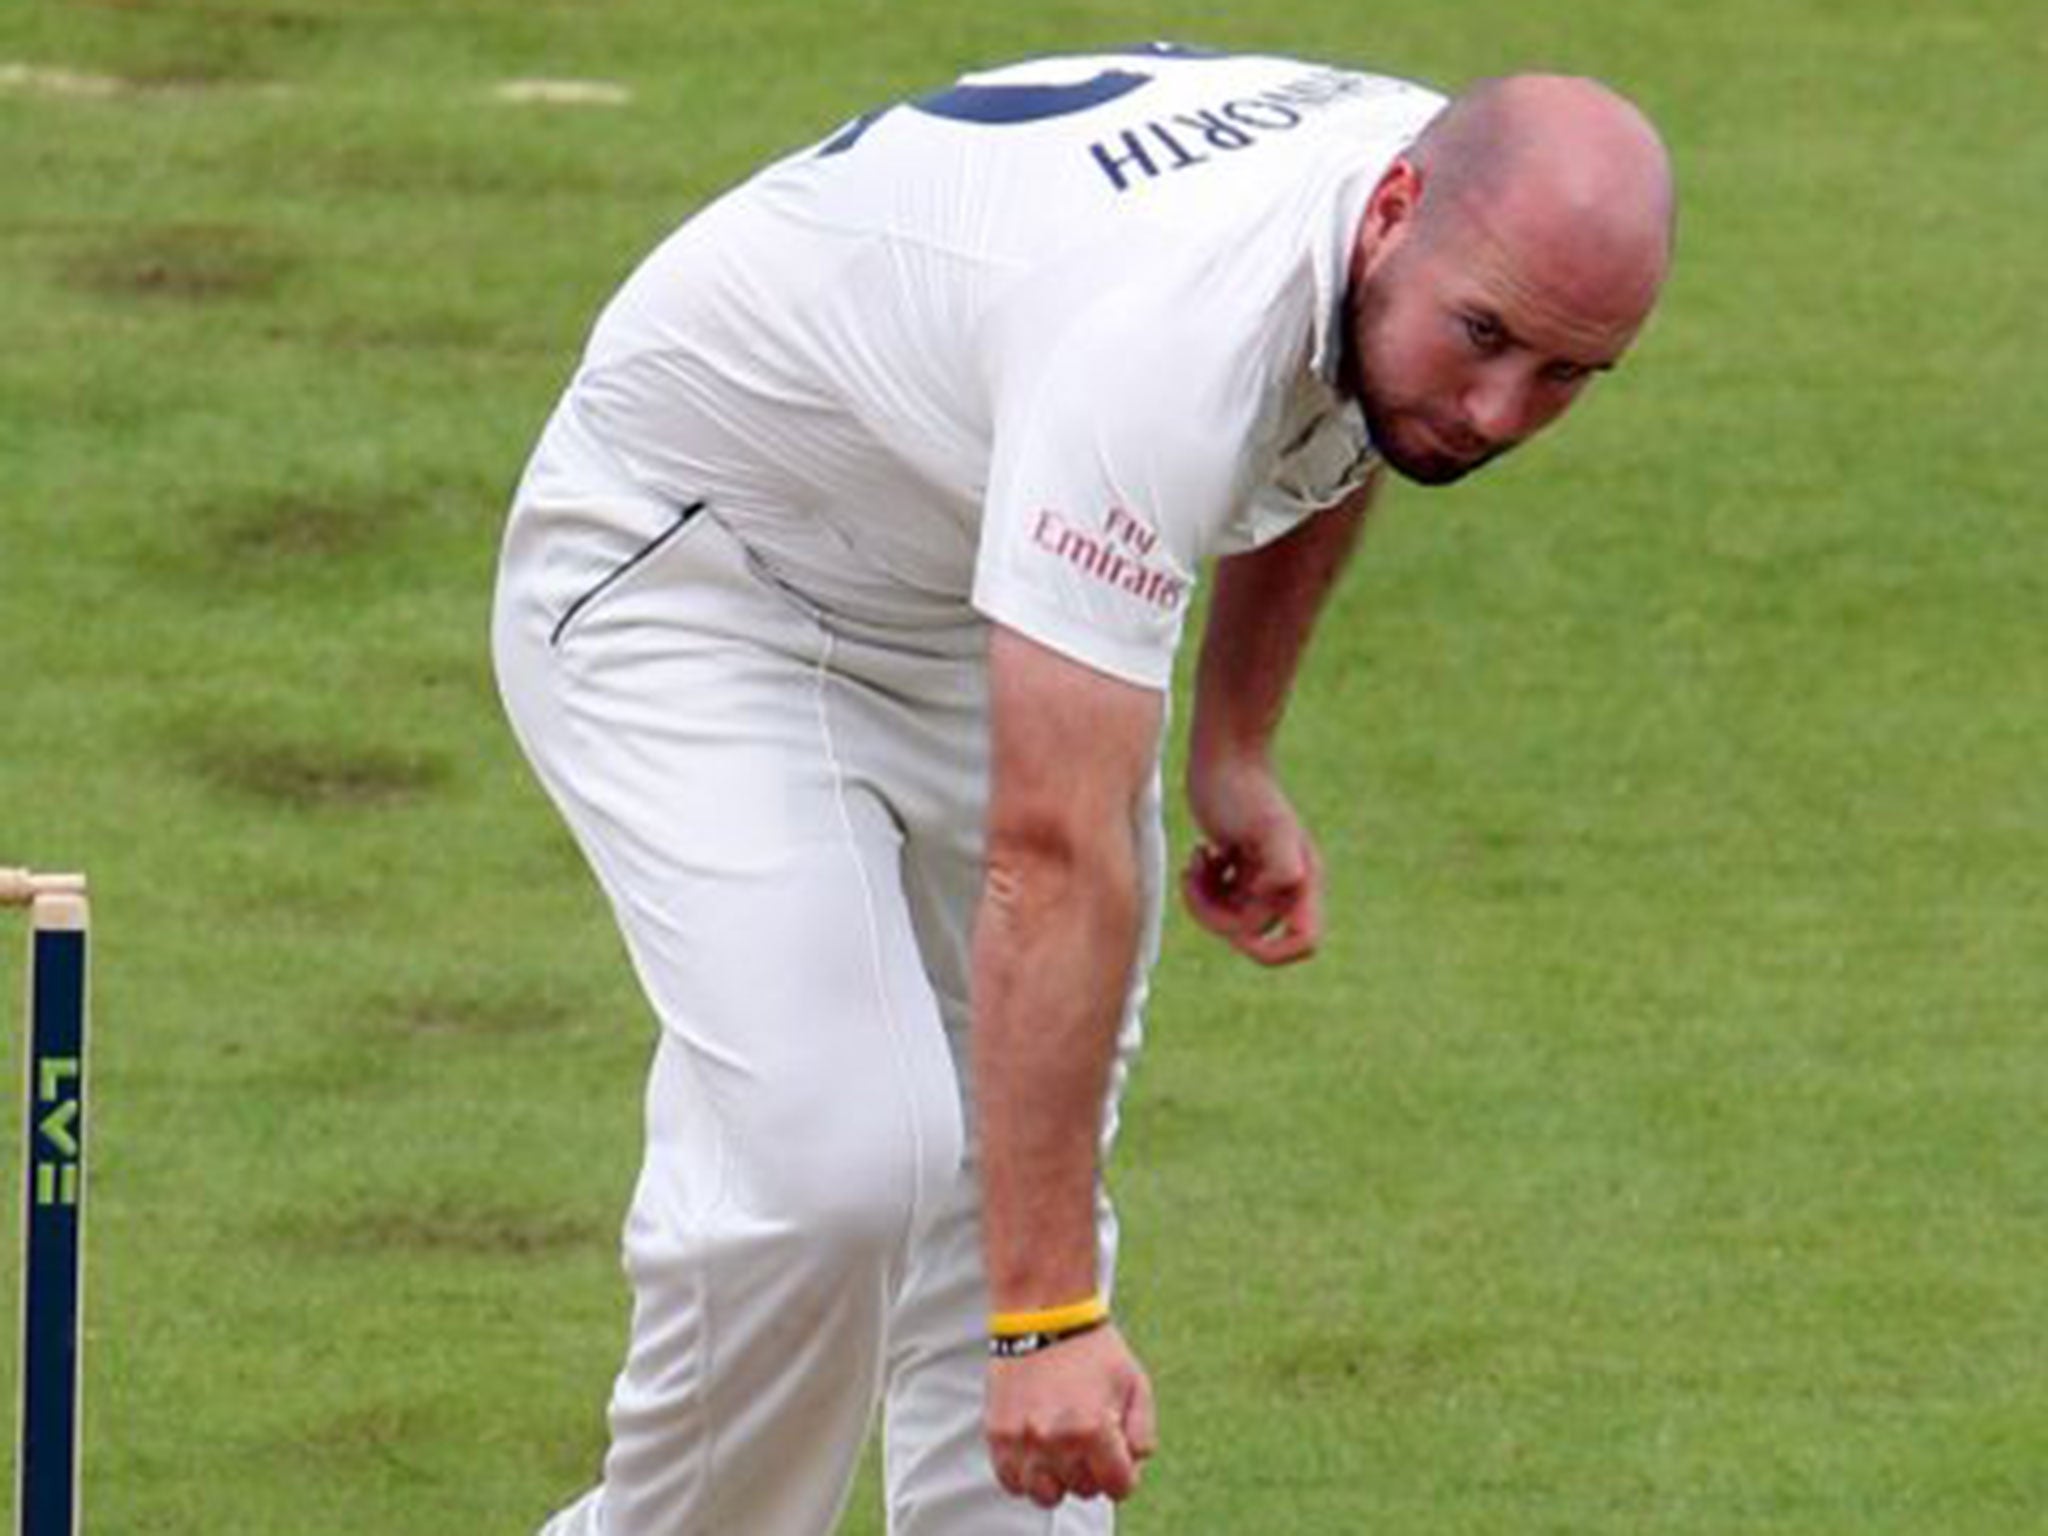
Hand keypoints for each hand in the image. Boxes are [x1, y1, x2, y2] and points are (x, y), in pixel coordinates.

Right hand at [986, 1325, 1156, 1507]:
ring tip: (1061, 1451)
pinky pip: (1011, 1481)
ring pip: (1045, 1494)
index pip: (1119, 1486)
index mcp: (1095, 1429)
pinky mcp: (998, 1434)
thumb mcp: (1136, 1384)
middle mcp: (1057, 1440)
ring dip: (1058, 1479)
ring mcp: (1024, 1439)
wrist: (1044, 1314)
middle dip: (1092, 1470)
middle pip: (1083, 1489)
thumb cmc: (1093, 1350)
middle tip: (1089, 1441)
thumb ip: (1143, 1433)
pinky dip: (1025, 1475)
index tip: (1117, 1453)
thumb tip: (1131, 1466)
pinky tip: (1036, 1452)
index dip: (1123, 1472)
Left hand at [1182, 755, 1322, 964]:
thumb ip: (1282, 862)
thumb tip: (1277, 893)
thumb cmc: (1243, 788)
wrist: (1225, 756)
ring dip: (1204, 900)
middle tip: (1196, 877)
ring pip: (1230, 917)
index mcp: (1299, 879)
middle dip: (1214, 913)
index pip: (1305, 940)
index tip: (1241, 933)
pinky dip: (1202, 886)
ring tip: (1196, 863)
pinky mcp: (1238, 865)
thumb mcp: (1265, 825)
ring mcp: (1260, 875)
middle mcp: (1285, 882)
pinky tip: (1201, 853)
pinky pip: (1220, 898)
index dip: (1277, 952)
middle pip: (1249, 932)